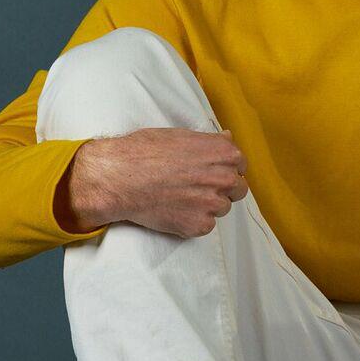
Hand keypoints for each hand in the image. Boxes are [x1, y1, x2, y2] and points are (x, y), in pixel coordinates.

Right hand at [57, 127, 248, 237]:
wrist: (119, 177)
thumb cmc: (144, 151)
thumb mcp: (180, 135)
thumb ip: (210, 141)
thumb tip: (228, 138)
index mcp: (223, 153)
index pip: (240, 166)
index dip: (226, 169)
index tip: (212, 172)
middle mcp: (224, 178)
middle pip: (238, 190)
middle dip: (222, 189)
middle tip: (197, 188)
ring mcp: (213, 203)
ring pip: (222, 209)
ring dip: (207, 206)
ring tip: (181, 198)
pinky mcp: (199, 225)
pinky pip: (205, 225)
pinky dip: (193, 221)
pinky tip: (174, 210)